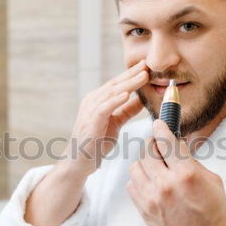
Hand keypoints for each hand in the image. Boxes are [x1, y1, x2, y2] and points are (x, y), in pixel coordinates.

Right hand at [59, 60, 148, 178]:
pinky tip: (127, 94)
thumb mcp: (116, 122)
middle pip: (115, 84)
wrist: (78, 161)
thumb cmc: (95, 142)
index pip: (117, 83)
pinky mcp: (91, 122)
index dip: (132, 74)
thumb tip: (143, 99)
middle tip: (147, 64)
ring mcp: (90, 111)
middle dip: (132, 74)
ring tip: (143, 76)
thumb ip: (128, 110)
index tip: (147, 65)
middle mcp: (93, 101)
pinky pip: (104, 108)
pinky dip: (115, 100)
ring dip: (129, 83)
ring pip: (111, 93)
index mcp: (98, 100)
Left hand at [127, 118, 225, 225]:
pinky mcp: (143, 210)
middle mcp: (165, 184)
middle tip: (160, 146)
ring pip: (136, 166)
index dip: (161, 127)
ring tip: (156, 166)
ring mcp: (151, 198)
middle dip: (154, 144)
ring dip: (145, 162)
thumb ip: (192, 161)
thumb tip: (177, 145)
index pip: (167, 141)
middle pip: (148, 151)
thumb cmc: (213, 214)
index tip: (159, 122)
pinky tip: (151, 183)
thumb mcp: (212, 181)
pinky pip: (132, 185)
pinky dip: (139, 180)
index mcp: (186, 174)